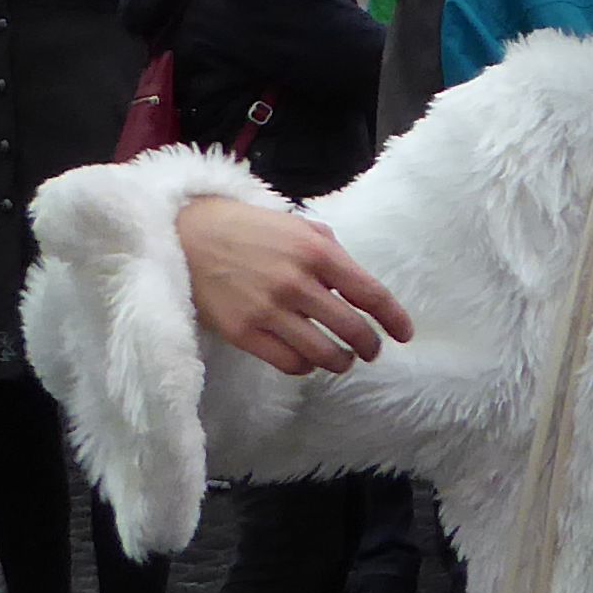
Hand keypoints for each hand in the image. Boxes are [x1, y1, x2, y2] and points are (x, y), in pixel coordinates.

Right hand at [180, 197, 411, 372]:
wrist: (188, 235)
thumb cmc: (248, 229)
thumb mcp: (297, 225)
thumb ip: (329, 252)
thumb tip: (354, 285)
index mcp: (316, 251)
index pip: (369, 293)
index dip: (393, 318)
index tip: (404, 333)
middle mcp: (296, 282)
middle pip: (352, 328)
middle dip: (370, 345)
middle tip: (372, 350)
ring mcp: (269, 310)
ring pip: (324, 353)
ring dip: (341, 361)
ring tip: (343, 359)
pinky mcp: (243, 332)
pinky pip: (289, 364)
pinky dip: (306, 367)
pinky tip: (308, 360)